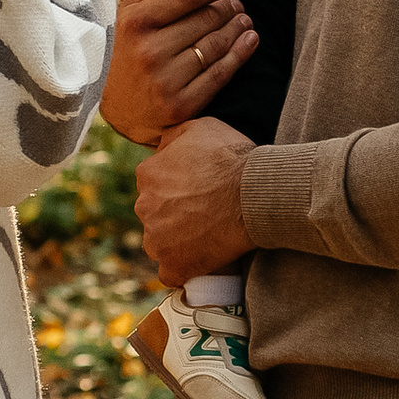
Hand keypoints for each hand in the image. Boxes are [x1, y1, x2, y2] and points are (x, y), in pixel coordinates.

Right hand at [101, 0, 257, 141]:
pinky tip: (250, 40)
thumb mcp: (131, 12)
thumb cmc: (124, 49)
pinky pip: (220, 75)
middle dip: (229, 7)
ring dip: (238, 28)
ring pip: (215, 45)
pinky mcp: (180, 104)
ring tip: (244, 19)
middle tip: (238, 3)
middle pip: (206, 19)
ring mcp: (165, 80)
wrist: (113, 106)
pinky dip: (240, 54)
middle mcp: (150, 51)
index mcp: (136, 22)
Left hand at [135, 115, 255, 284]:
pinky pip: (171, 272)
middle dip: (174, 214)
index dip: (177, 188)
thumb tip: (162, 148)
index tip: (198, 190)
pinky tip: (204, 257)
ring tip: (207, 236)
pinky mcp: (174, 266)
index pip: (154, 184)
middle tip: (206, 213)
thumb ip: (172, 138)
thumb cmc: (232, 158)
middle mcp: (144, 207)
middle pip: (154, 214)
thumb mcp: (199, 127)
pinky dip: (185, 267)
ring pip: (159, 243)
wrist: (255, 193)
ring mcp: (156, 240)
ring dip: (176, 241)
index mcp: (147, 175)